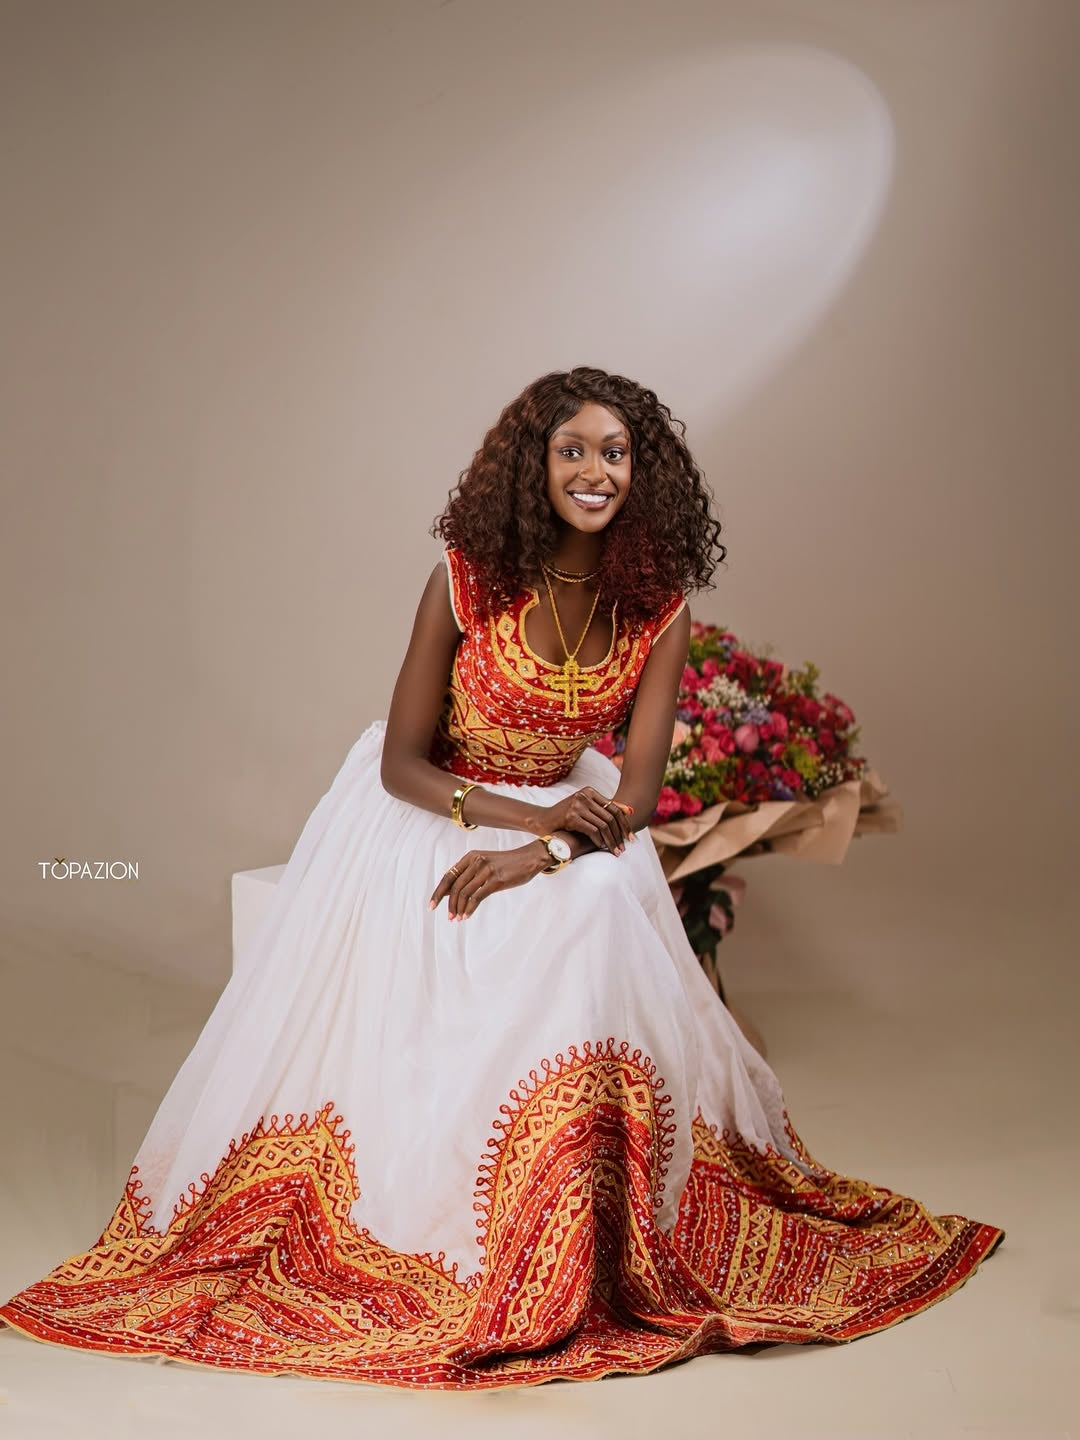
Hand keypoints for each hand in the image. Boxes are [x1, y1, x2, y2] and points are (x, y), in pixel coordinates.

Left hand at [429, 843, 548, 919]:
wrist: (529, 858)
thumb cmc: (507, 864)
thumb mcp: (485, 864)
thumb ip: (469, 875)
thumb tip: (450, 893)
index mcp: (470, 857)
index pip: (448, 877)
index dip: (438, 892)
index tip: (431, 906)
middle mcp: (476, 861)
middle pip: (454, 886)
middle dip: (449, 904)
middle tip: (448, 917)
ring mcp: (486, 870)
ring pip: (464, 893)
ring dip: (458, 909)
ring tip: (457, 919)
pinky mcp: (496, 880)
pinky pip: (477, 897)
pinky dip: (469, 909)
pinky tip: (466, 916)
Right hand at [538, 787, 634, 854]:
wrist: (542, 820)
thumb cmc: (566, 816)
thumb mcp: (585, 808)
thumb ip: (604, 808)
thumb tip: (630, 811)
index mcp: (589, 791)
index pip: (614, 808)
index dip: (624, 823)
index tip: (630, 837)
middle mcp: (584, 795)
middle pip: (611, 817)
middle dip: (620, 834)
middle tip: (625, 847)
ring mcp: (577, 805)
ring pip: (603, 825)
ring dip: (611, 841)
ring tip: (616, 851)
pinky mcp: (571, 817)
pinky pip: (593, 831)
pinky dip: (600, 841)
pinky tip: (602, 848)